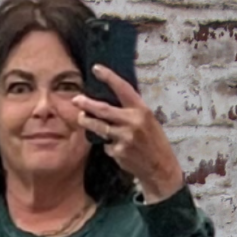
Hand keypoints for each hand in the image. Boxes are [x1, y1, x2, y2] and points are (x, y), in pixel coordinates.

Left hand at [72, 65, 184, 203]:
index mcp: (142, 110)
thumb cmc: (154, 142)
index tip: (96, 69)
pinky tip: (116, 148)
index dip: (109, 77)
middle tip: (76, 99)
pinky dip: (108, 145)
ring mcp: (125, 138)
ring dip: (88, 122)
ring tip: (81, 118)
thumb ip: (132, 111)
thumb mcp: (148, 121)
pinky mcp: (119, 152)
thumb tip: (111, 101)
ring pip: (100, 127)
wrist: (160, 168)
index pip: (123, 88)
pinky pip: (106, 145)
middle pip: (104, 110)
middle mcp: (133, 122)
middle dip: (87, 104)